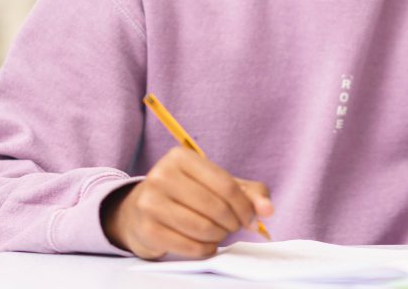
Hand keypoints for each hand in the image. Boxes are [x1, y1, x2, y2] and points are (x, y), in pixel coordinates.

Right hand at [101, 147, 273, 259]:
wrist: (140, 212)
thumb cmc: (186, 195)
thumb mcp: (216, 184)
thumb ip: (249, 193)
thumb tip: (267, 210)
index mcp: (180, 157)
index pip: (225, 184)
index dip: (245, 206)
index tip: (250, 219)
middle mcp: (161, 175)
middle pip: (215, 207)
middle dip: (232, 223)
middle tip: (233, 227)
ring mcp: (150, 202)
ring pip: (202, 228)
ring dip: (219, 236)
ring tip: (218, 234)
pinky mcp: (147, 229)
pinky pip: (189, 246)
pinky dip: (205, 250)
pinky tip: (206, 244)